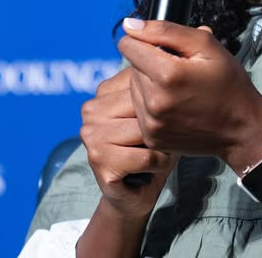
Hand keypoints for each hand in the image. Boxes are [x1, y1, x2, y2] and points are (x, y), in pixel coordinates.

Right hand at [79, 67, 176, 216]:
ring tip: (157, 153)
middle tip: (162, 140)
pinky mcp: (99, 160)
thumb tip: (171, 66)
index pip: (144, 83)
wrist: (135, 195)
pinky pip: (148, 156)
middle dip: (163, 126)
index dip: (163, 103)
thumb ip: (157, 88)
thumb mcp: (156, 111)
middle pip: (145, 107)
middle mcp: (90, 110)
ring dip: (163, 146)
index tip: (162, 118)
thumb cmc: (152, 148)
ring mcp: (91, 135)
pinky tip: (151, 168)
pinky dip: (160, 164)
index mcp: (102, 91)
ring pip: (147, 131)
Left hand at [118, 17, 261, 167]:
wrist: (241, 129)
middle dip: (150, 63)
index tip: (163, 48)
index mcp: (168, 75)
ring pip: (133, 88)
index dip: (144, 40)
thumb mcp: (206, 46)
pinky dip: (151, 104)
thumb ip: (165, 31)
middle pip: (132, 66)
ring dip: (149, 84)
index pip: (129, 45)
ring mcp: (152, 123)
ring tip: (178, 90)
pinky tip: (174, 105)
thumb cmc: (228, 85)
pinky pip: (138, 110)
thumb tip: (129, 24)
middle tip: (180, 71)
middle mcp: (155, 102)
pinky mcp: (151, 137)